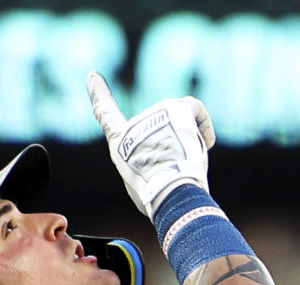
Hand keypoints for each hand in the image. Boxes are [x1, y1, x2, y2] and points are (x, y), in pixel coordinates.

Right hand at [87, 71, 215, 218]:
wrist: (170, 187)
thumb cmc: (157, 194)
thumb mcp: (140, 182)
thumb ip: (147, 163)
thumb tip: (166, 162)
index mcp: (119, 142)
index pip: (105, 113)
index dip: (99, 94)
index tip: (93, 76)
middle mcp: (135, 122)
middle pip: (158, 127)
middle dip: (169, 144)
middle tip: (177, 167)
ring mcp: (157, 111)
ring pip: (178, 119)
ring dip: (186, 138)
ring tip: (188, 161)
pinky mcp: (179, 108)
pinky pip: (195, 109)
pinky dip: (203, 125)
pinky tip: (206, 144)